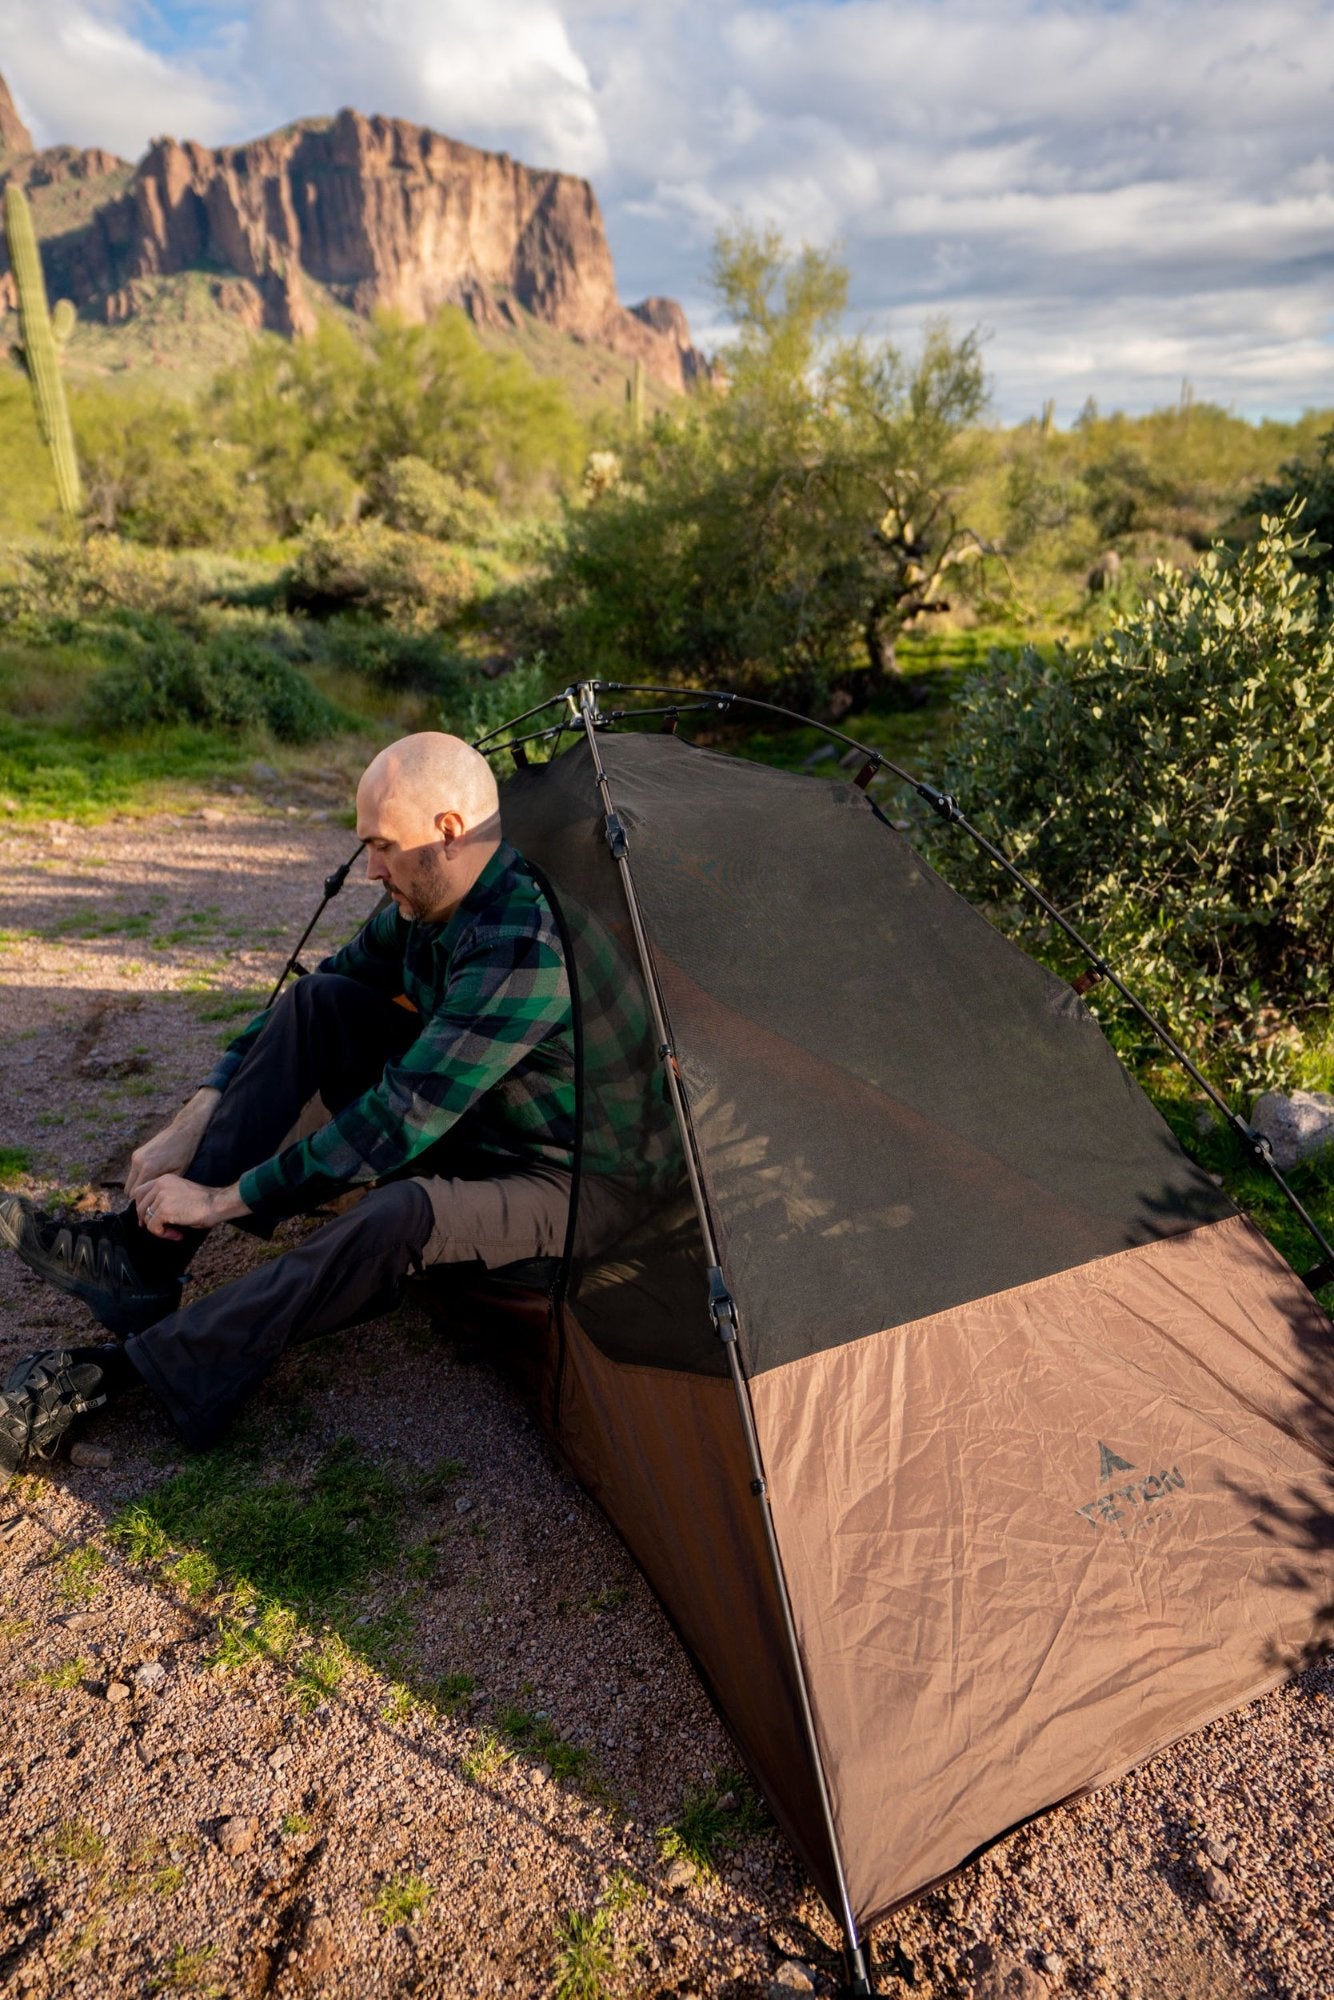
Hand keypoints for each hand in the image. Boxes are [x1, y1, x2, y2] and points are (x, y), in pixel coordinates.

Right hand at [124, 1089, 219, 1199]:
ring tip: (150, 1195)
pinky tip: (152, 1181)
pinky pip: (133, 1172)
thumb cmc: (185, 1153)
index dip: (142, 1204)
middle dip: (138, 1199)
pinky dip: (139, 1178)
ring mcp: (136, 1157)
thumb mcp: (179, 1173)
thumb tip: (157, 1202)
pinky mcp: (137, 1153)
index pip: (136, 1195)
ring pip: (130, 1181)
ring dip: (138, 1188)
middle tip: (149, 1205)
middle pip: (130, 1190)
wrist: (183, 1131)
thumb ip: (164, 1187)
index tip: (149, 1211)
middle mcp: (139, 1162)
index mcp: (149, 1169)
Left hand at [135, 1174, 249, 1236]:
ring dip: (159, 1229)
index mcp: (164, 1179)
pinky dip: (163, 1234)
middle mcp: (160, 1185)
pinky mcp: (163, 1210)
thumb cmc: (204, 1201)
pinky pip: (153, 1227)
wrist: (216, 1203)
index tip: (148, 1218)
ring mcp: (161, 1197)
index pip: (139, 1192)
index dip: (141, 1207)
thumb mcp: (180, 1192)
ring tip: (174, 1232)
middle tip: (159, 1229)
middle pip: (139, 1206)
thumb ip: (164, 1197)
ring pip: (146, 1218)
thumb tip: (149, 1214)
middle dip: (146, 1220)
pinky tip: (177, 1234)